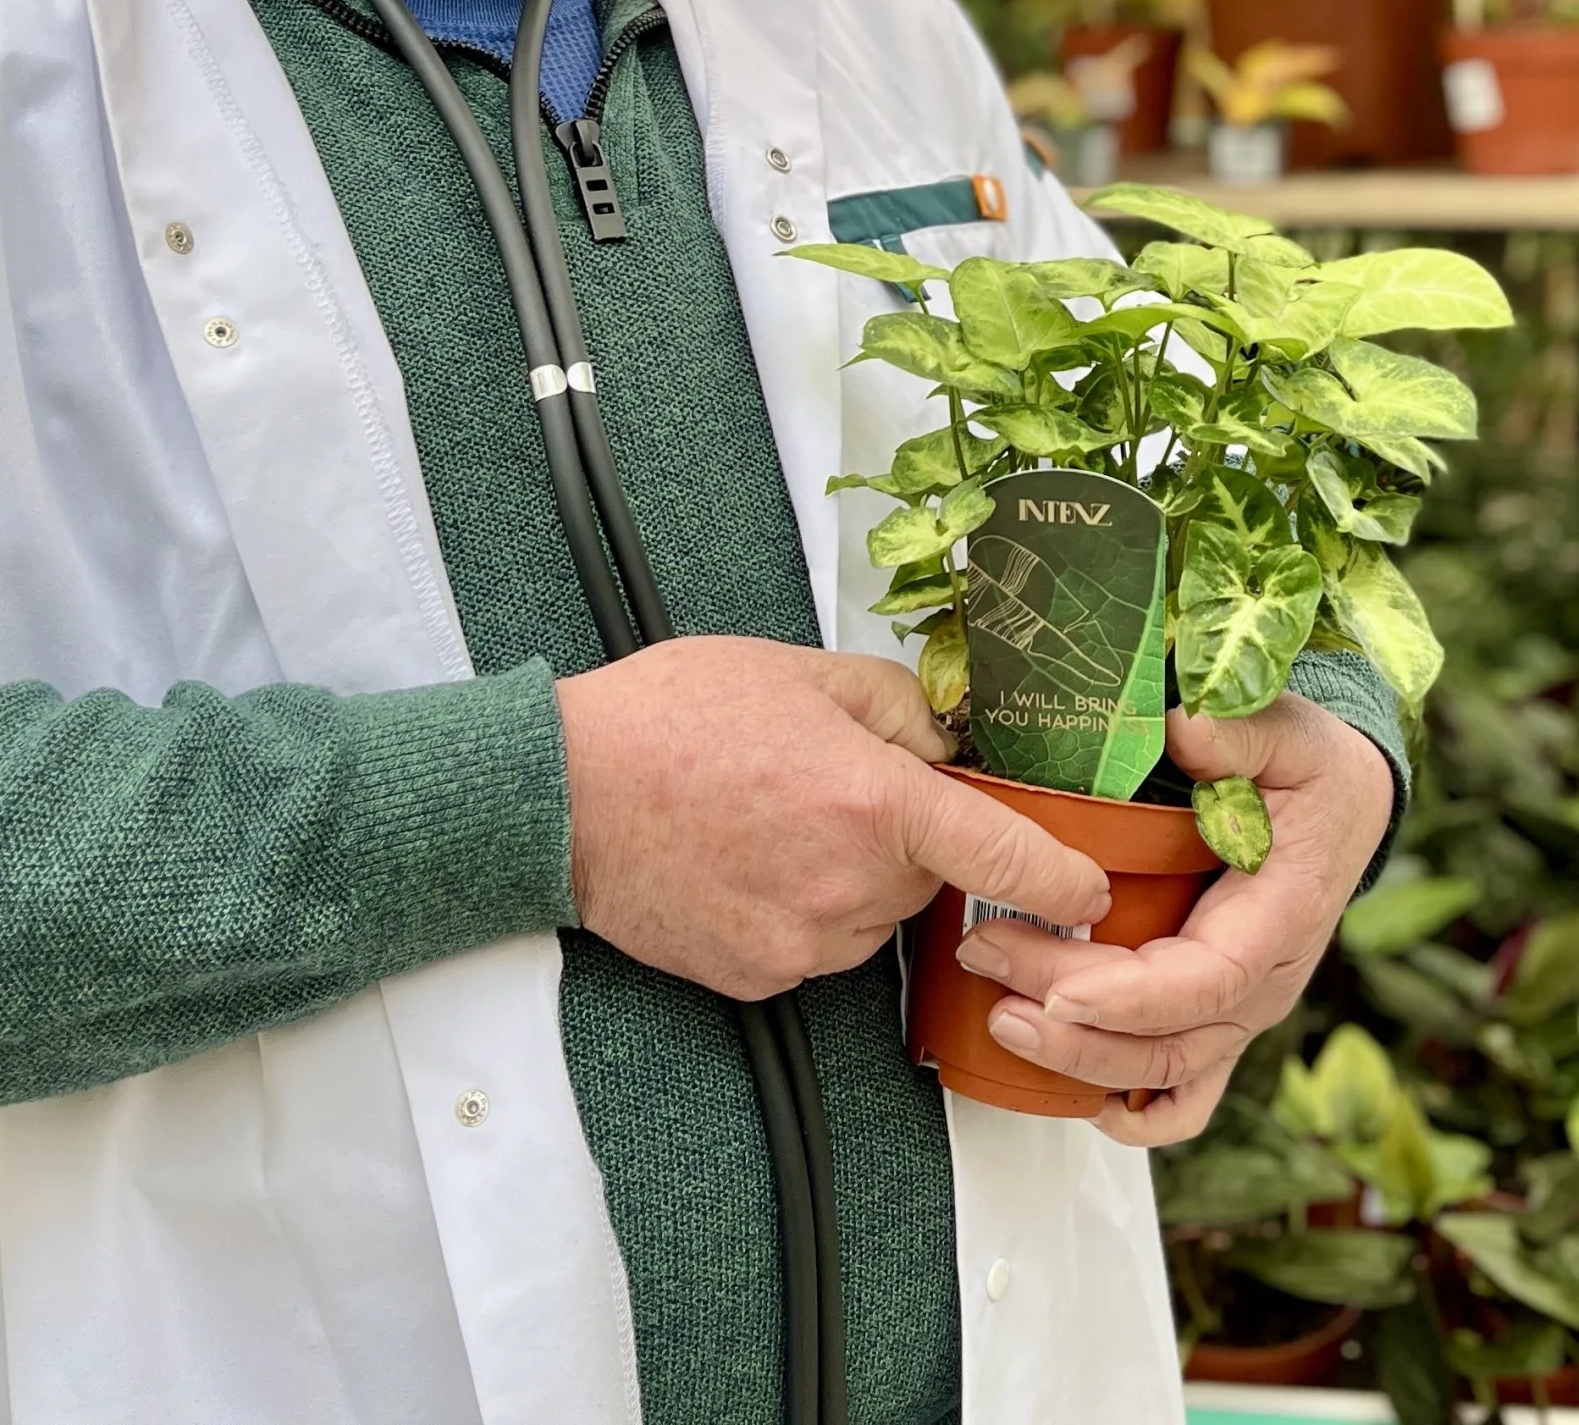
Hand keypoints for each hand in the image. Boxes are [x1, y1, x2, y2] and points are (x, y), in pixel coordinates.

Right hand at [556, 637, 1110, 1001]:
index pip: (1010, 858)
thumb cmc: (666, 719)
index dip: (1066, 877)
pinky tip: (743, 861)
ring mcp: (804, 942)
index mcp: (874, 802)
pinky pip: (814, 947)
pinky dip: (797, 910)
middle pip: (927, 881)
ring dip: (850, 879)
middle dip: (903, 841)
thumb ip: (895, 705)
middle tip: (829, 788)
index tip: (1090, 886)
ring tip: (770, 820)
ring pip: (871, 917)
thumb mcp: (798, 672)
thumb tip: (951, 742)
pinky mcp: (759, 976)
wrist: (560, 791)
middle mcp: (849, 885)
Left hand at [954, 694, 1395, 1144]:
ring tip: (1000, 1018)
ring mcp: (1244, 1006)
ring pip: (1166, 1068)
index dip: (1127, 998)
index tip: (1057, 993)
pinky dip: (1144, 1110)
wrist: (1346, 803)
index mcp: (1278, 917)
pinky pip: (1190, 1087)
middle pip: (1166, 1032)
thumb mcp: (1287, 732)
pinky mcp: (1224, 1012)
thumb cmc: (1312, 771)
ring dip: (1081, 1060)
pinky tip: (1092, 1109)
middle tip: (986, 961)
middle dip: (1070, 1020)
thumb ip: (1238, 732)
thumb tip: (1185, 730)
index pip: (1203, 980)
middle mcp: (1264, 979)